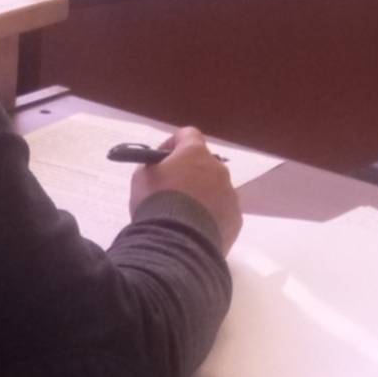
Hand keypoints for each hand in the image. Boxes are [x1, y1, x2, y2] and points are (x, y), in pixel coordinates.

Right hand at [130, 126, 241, 252]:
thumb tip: (162, 169)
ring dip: (202, 194)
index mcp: (195, 153)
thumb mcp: (142, 178)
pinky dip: (210, 215)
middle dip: (189, 172)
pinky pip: (222, 211)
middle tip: (172, 189)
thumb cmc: (157, 202)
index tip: (161, 158)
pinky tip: (195, 228)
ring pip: (216, 188)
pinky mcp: (235, 219)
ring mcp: (230, 195)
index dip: (173, 143)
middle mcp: (218, 169)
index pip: (188, 134)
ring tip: (184, 214)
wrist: (177, 242)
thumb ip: (154, 167)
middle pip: (204, 163)